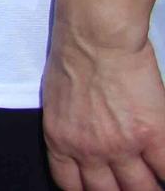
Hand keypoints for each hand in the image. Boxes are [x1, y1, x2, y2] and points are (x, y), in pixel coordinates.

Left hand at [44, 22, 164, 189]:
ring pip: (141, 189)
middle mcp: (88, 150)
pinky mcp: (151, 134)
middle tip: (132, 185)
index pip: (71, 185)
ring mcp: (121, 145)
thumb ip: (70, 130)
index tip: (102, 189)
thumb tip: (85, 145)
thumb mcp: (58, 102)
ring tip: (153, 180)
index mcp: (60, 140)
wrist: (96, 36)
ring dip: (149, 187)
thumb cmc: (74, 56)